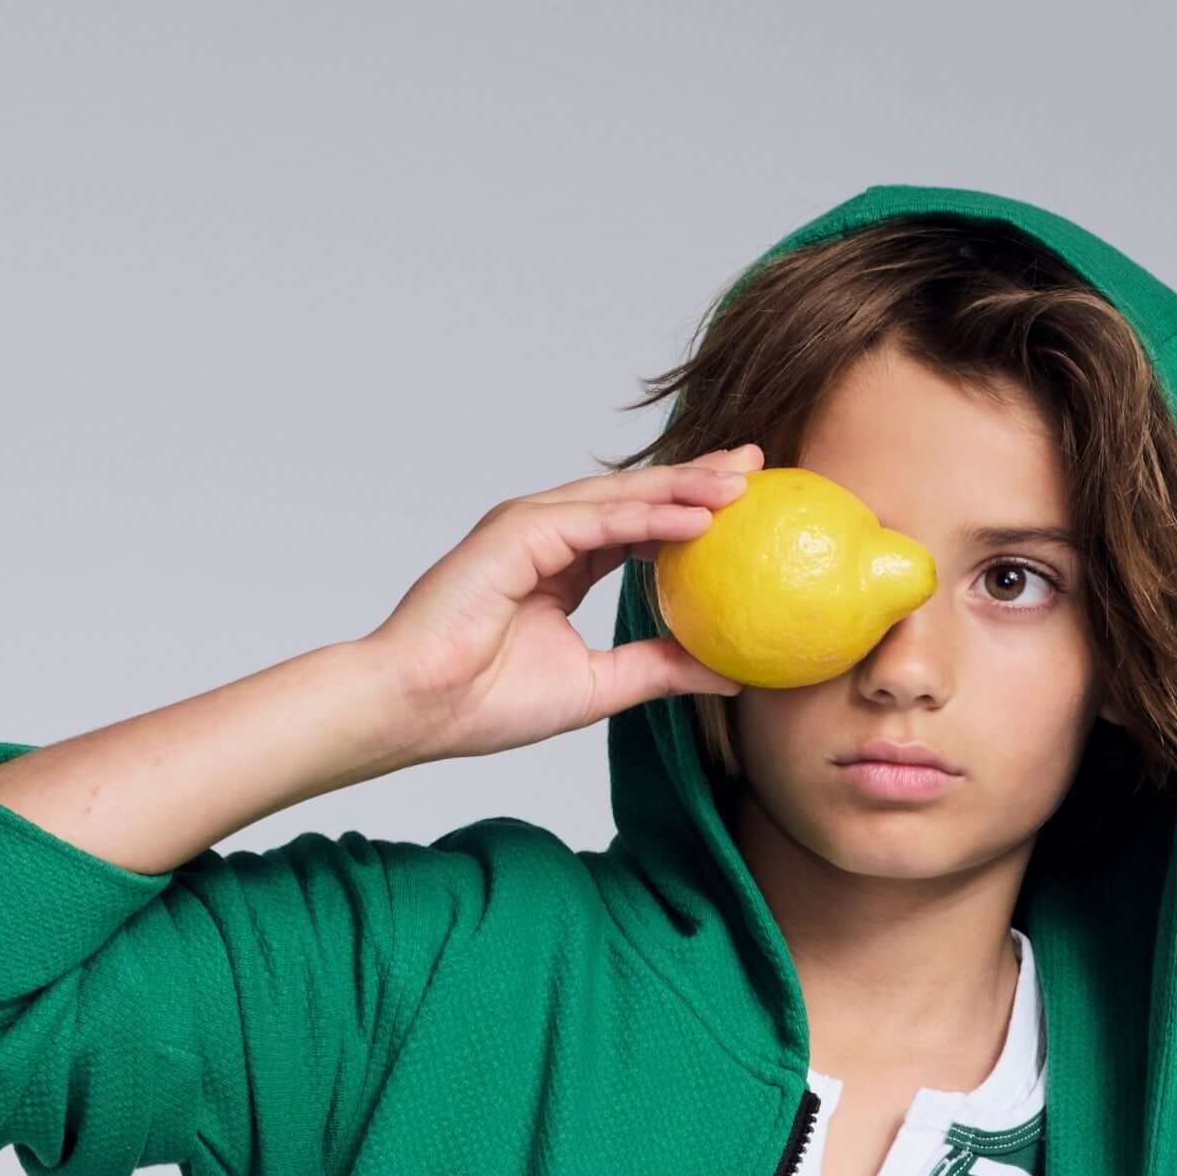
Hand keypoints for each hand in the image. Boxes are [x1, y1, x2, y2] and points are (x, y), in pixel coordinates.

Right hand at [358, 451, 756, 759]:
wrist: (420, 708)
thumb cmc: (486, 703)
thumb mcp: (600, 686)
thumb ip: (659, 668)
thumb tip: (729, 672)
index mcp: (561, 564)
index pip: (638, 527)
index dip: (691, 513)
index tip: (745, 511)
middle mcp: (548, 533)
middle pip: (637, 497)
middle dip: (698, 478)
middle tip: (756, 467)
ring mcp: (531, 525)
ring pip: (622, 498)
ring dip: (684, 488)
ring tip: (741, 484)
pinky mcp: (519, 531)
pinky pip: (597, 520)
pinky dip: (649, 517)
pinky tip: (697, 519)